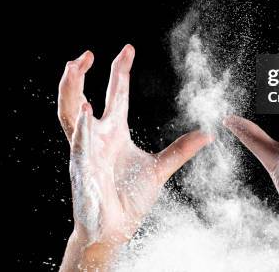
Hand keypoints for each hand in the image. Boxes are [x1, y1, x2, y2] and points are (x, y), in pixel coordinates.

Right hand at [58, 45, 213, 270]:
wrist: (115, 229)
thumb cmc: (130, 198)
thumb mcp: (160, 168)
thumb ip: (181, 150)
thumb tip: (208, 134)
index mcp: (114, 131)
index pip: (117, 93)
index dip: (120, 70)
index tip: (127, 49)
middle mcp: (96, 136)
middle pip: (81, 97)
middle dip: (80, 75)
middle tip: (85, 54)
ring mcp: (86, 150)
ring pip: (70, 114)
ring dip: (71, 90)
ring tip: (74, 68)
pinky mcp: (84, 168)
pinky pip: (81, 145)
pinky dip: (83, 128)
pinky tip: (87, 112)